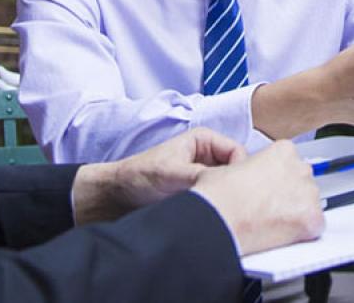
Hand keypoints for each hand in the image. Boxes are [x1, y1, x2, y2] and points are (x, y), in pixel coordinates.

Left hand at [72, 126, 246, 224]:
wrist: (115, 197)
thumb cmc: (137, 177)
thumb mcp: (171, 174)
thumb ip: (201, 175)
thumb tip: (227, 185)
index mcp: (204, 139)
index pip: (239, 153)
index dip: (239, 171)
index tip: (231, 190)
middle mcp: (208, 155)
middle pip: (236, 170)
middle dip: (231, 186)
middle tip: (222, 202)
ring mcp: (204, 174)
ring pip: (228, 185)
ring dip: (222, 197)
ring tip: (209, 208)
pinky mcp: (199, 191)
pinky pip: (217, 198)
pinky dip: (215, 206)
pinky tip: (207, 214)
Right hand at [191, 139, 324, 255]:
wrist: (217, 220)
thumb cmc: (219, 196)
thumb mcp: (232, 165)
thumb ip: (252, 165)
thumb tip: (251, 176)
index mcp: (283, 151)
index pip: (290, 163)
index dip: (277, 178)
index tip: (267, 189)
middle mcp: (301, 168)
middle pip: (302, 182)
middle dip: (289, 194)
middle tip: (268, 207)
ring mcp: (309, 194)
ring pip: (310, 204)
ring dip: (296, 212)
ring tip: (271, 221)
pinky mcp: (313, 219)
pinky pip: (314, 226)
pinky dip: (301, 232)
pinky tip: (281, 233)